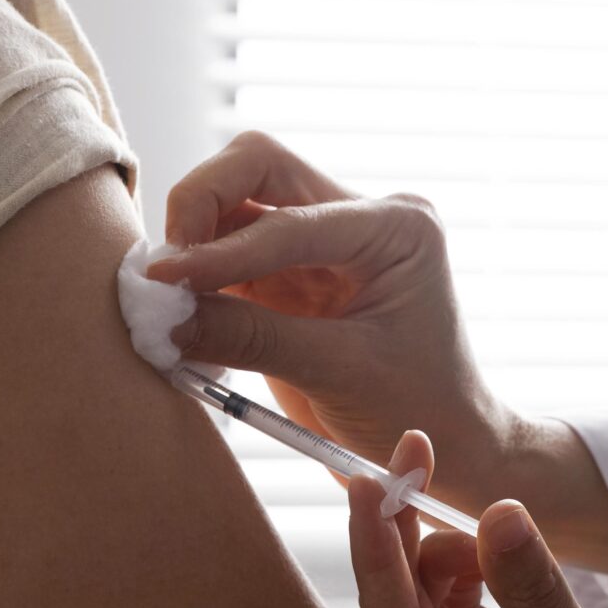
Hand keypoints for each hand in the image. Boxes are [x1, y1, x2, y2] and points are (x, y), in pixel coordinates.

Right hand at [151, 132, 511, 503]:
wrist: (444, 442)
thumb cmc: (416, 408)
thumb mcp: (338, 374)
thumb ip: (252, 338)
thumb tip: (165, 318)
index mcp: (396, 226)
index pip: (291, 222)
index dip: (220, 251)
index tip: (163, 278)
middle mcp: (360, 213)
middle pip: (259, 164)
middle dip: (201, 201)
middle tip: (165, 268)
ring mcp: (323, 234)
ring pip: (235, 196)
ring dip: (193, 235)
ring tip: (164, 294)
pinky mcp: (290, 266)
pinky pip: (228, 244)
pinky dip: (197, 268)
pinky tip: (180, 308)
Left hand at [350, 433, 607, 607]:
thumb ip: (537, 596)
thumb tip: (496, 513)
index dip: (374, 553)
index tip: (366, 484)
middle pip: (401, 604)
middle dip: (402, 528)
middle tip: (414, 451)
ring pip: (430, 597)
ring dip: (453, 547)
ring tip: (501, 530)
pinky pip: (463, 602)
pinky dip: (477, 563)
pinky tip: (501, 545)